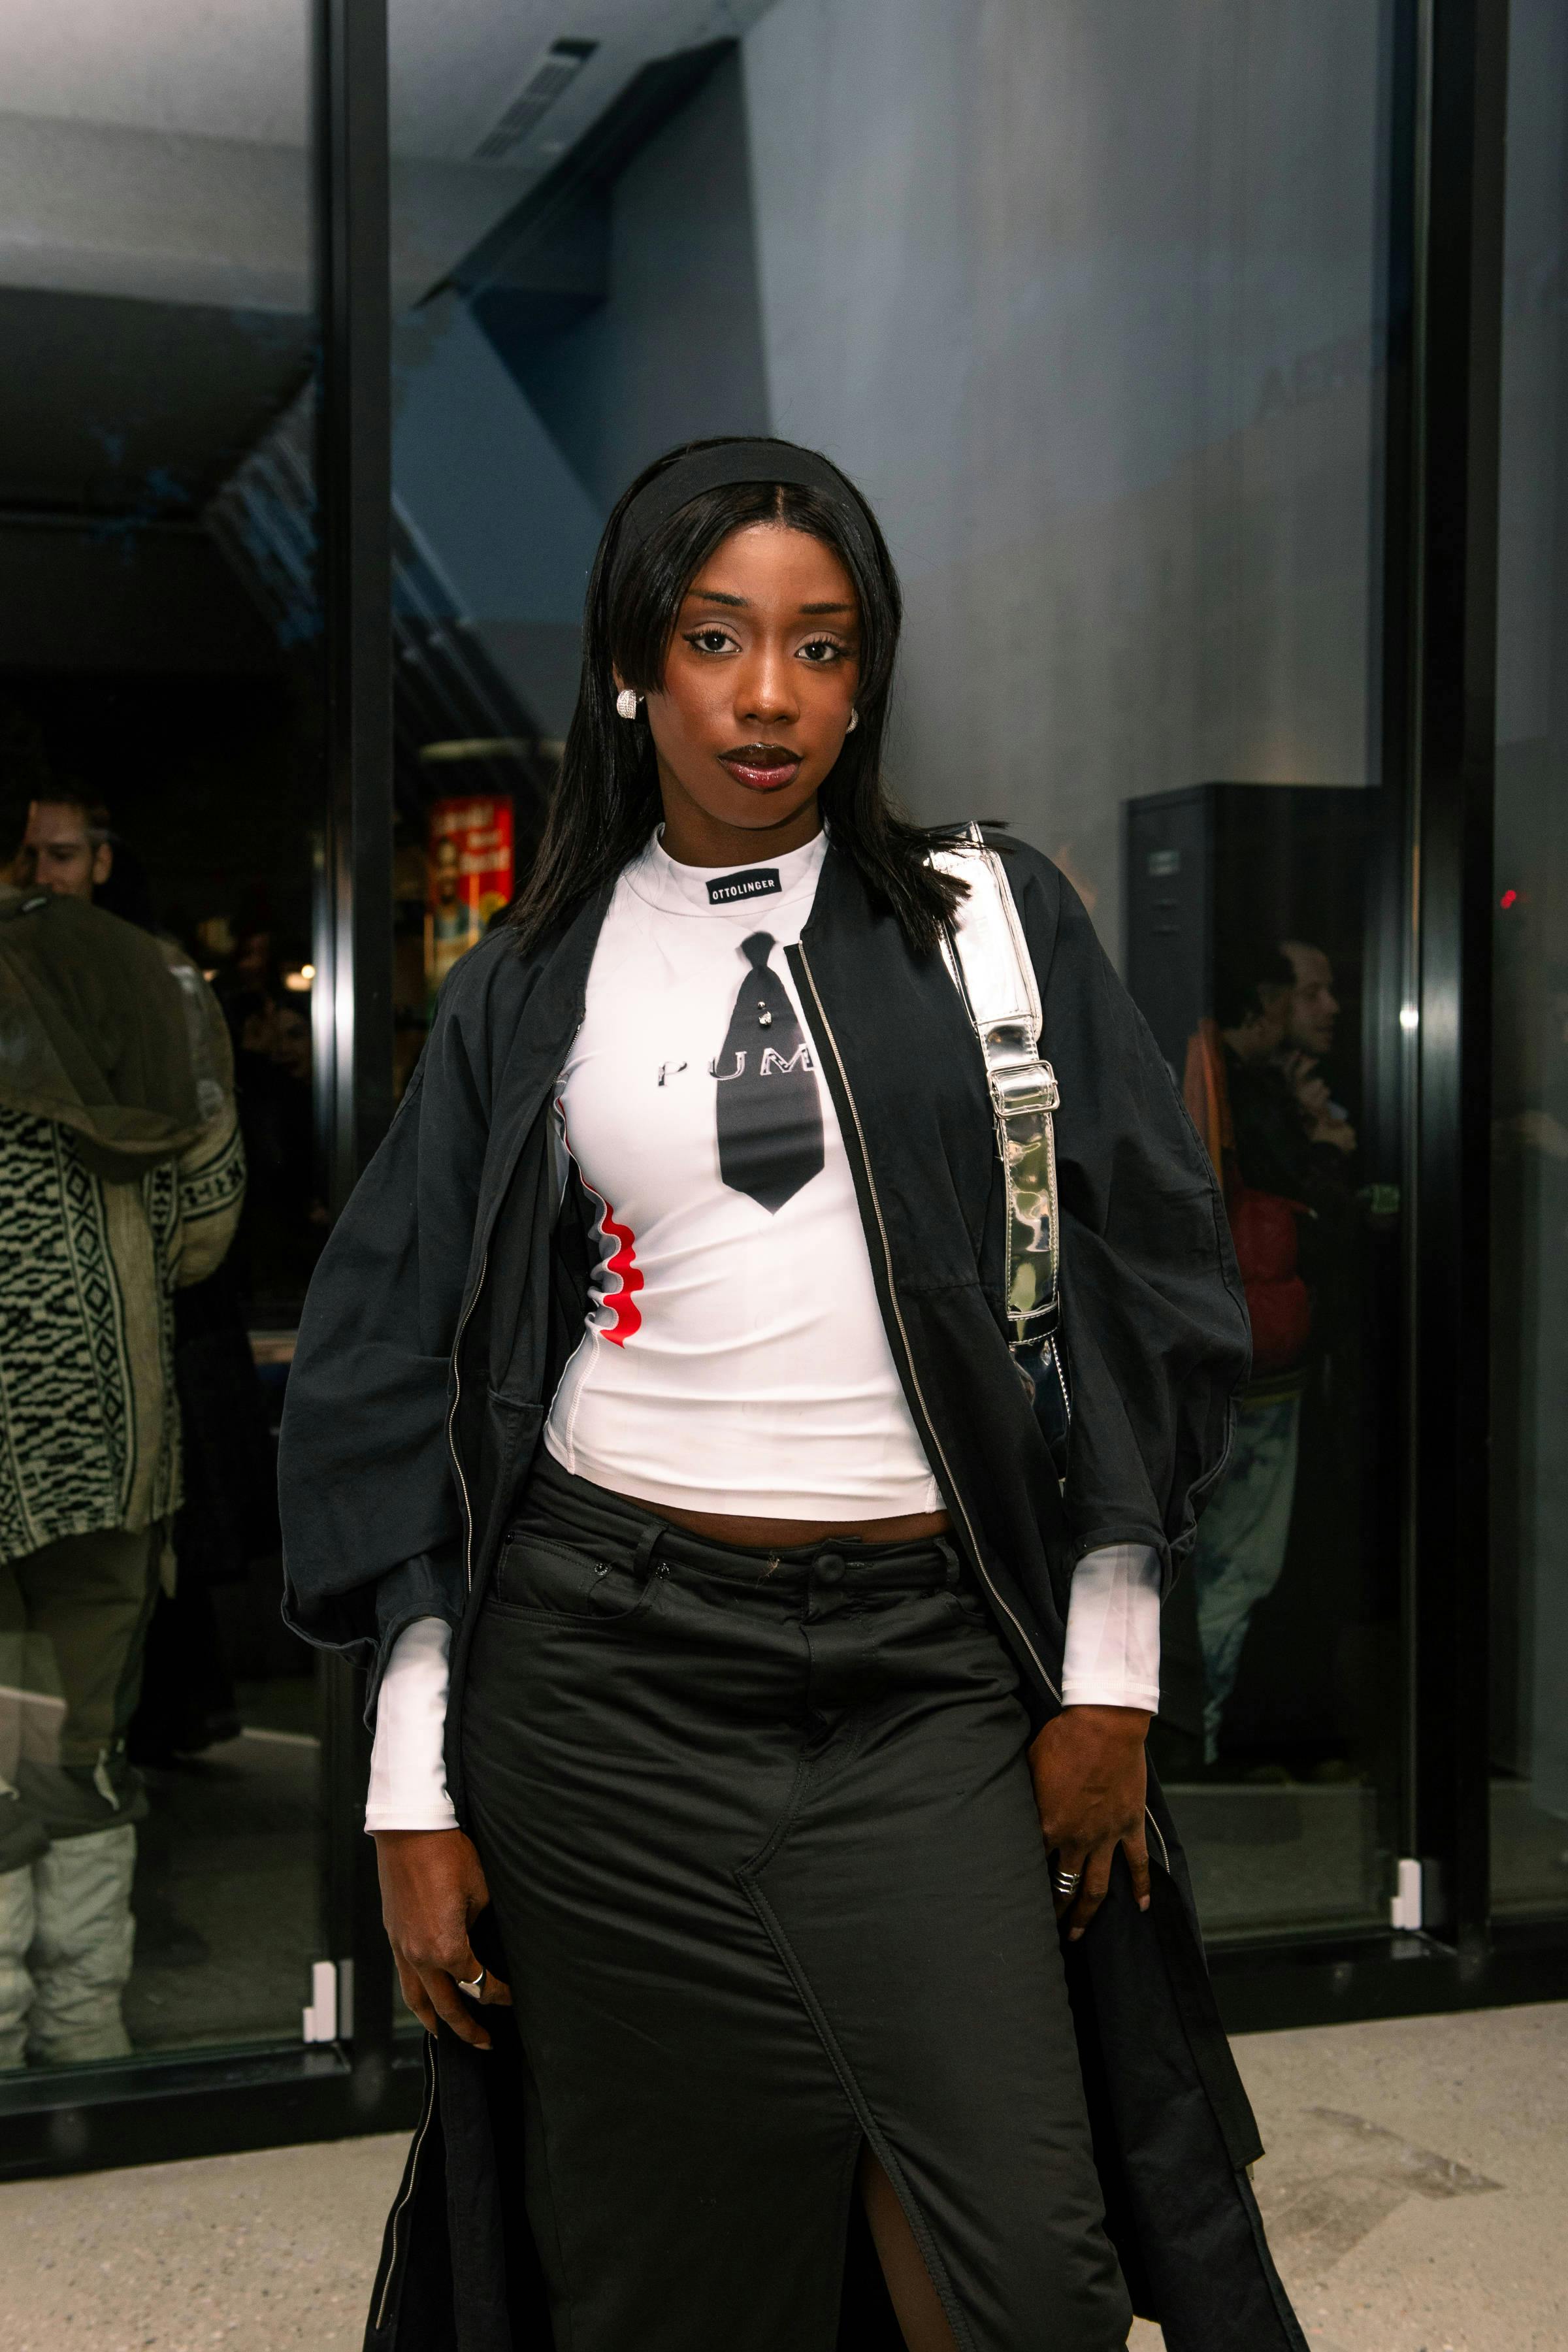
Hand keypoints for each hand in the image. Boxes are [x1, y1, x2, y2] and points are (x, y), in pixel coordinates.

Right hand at [373, 1828, 511, 2049]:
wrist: (408, 1832)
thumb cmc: (449, 1855)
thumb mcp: (479, 1892)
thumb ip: (480, 1925)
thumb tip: (482, 1941)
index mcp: (446, 1949)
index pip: (477, 1984)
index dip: (498, 1994)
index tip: (511, 1998)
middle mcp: (420, 1956)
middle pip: (445, 2004)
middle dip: (466, 2027)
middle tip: (484, 2043)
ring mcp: (402, 1948)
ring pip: (416, 1998)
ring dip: (433, 2019)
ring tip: (445, 2035)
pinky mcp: (393, 1936)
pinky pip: (404, 1976)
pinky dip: (415, 1994)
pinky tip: (424, 1996)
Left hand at [1027, 1706, 1151, 1940]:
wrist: (1103, 1726)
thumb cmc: (1061, 1739)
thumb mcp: (1029, 1765)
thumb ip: (1024, 1794)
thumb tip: (1012, 1807)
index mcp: (1048, 1826)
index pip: (1030, 1864)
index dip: (1021, 1882)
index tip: (1013, 1897)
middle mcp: (1076, 1839)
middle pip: (1062, 1885)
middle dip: (1053, 1911)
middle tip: (1046, 1930)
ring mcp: (1106, 1836)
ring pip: (1096, 1887)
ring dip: (1087, 1913)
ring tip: (1078, 1934)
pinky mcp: (1129, 1826)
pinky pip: (1137, 1863)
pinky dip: (1142, 1886)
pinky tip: (1142, 1907)